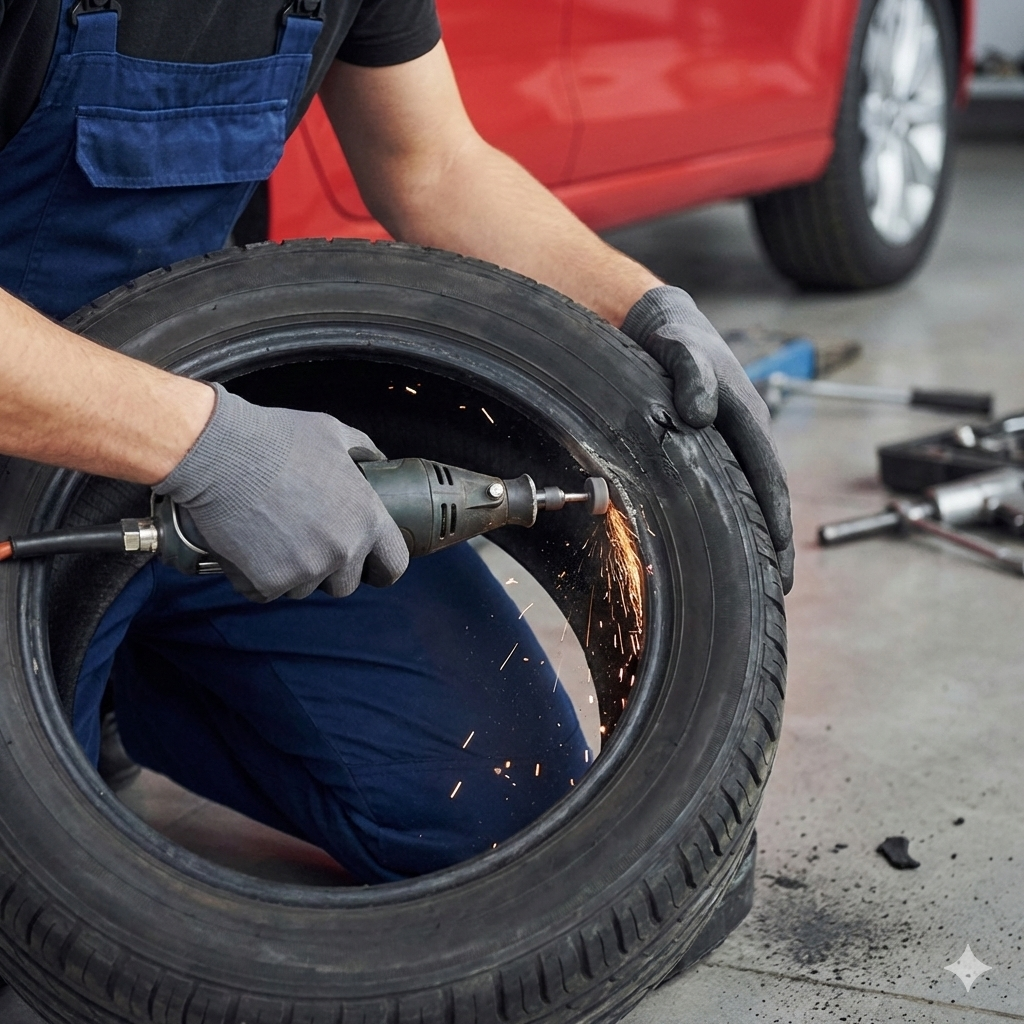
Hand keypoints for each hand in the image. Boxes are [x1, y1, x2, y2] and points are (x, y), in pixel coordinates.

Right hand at [154, 385, 408, 601]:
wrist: (218, 454)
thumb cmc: (275, 438)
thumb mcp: (332, 433)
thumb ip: (362, 451)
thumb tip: (377, 461)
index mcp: (366, 519)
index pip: (393, 565)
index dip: (381, 567)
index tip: (369, 565)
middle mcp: (342, 551)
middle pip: (345, 585)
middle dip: (330, 571)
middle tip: (306, 543)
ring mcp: (305, 571)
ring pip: (304, 589)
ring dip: (292, 572)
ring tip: (272, 536)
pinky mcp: (267, 584)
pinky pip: (267, 592)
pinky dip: (256, 576)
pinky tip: (247, 545)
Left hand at [621, 286, 793, 592]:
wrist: (665, 322)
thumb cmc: (671, 337)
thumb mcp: (677, 347)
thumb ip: (689, 374)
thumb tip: (700, 411)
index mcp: (747, 415)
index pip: (767, 476)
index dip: (776, 517)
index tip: (781, 554)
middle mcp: (749, 431)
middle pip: (771, 493)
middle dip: (779, 540)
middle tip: (782, 586)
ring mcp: (737, 439)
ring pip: (756, 493)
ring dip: (765, 534)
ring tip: (770, 576)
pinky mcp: (720, 444)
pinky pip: (737, 486)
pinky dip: (744, 517)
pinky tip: (736, 543)